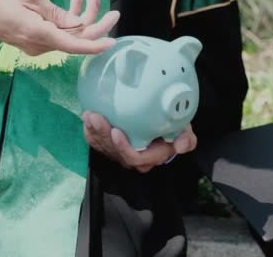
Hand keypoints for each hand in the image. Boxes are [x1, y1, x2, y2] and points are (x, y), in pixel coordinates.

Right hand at [0, 0, 118, 55]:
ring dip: (83, 17)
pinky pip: (59, 33)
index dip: (95, 45)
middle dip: (97, 25)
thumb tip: (77, 23)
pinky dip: (69, 19)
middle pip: (76, 40)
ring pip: (69, 36)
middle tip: (115, 12)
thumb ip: (56, 12)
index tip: (113, 42)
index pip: (74, 45)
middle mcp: (41, 45)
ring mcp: (39, 45)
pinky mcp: (37, 41)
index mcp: (40, 34)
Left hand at [82, 111, 197, 172]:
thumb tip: (181, 146)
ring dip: (94, 131)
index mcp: (151, 157)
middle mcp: (134, 159)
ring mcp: (120, 153)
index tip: (115, 131)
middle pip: (114, 152)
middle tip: (95, 117)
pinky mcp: (111, 146)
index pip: (135, 158)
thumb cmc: (173, 126)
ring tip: (88, 114)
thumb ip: (186, 138)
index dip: (123, 147)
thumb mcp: (184, 130)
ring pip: (103, 146)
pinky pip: (97, 142)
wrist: (163, 123)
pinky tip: (86, 119)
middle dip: (102, 135)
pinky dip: (91, 132)